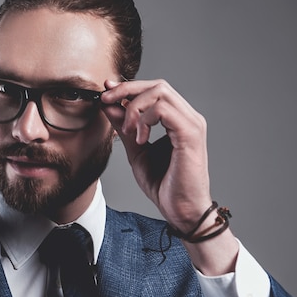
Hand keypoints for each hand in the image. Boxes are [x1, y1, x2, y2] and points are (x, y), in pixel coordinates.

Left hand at [101, 79, 211, 231]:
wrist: (181, 210)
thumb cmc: (165, 185)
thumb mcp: (137, 152)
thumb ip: (125, 129)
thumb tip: (109, 106)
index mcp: (178, 120)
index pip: (154, 90)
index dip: (128, 87)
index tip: (106, 93)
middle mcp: (188, 117)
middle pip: (158, 85)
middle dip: (127, 89)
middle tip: (106, 101)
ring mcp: (191, 124)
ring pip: (160, 91)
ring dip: (134, 107)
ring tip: (128, 131)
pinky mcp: (190, 134)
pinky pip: (163, 110)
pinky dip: (144, 120)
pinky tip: (140, 139)